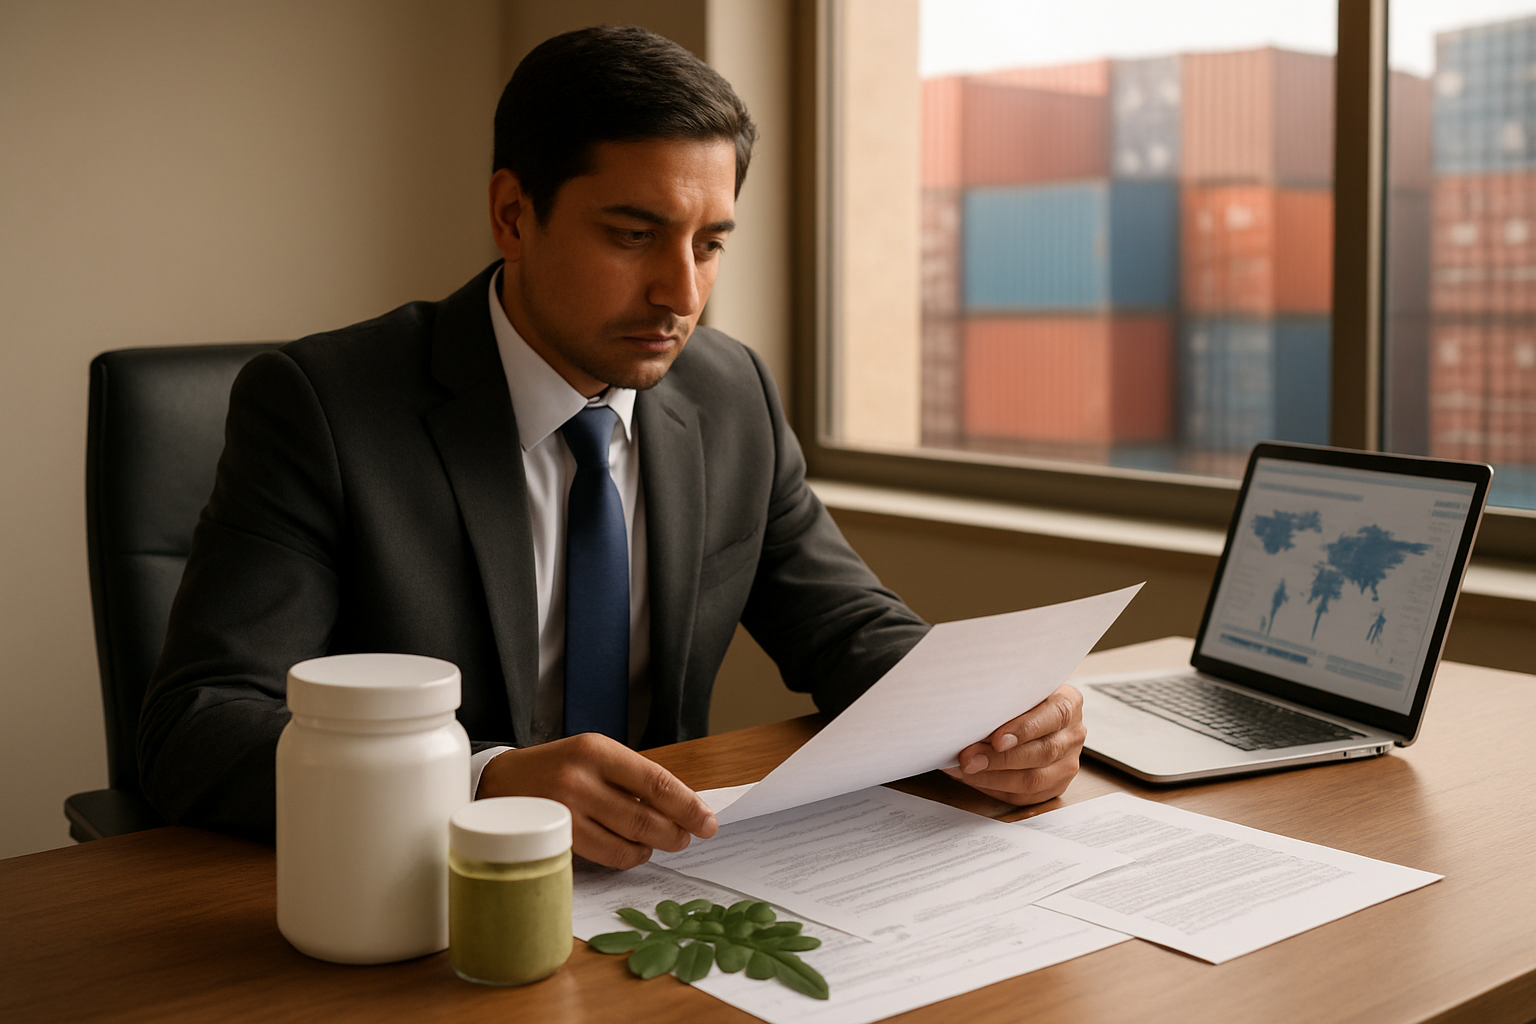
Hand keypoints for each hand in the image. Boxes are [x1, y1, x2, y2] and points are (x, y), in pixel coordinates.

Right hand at [475, 733, 717, 868]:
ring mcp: (565, 811)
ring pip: (627, 840)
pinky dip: (628, 856)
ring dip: (653, 846)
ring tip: (661, 843)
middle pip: (644, 815)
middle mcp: (580, 779)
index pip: (655, 780)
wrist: (499, 783)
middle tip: (688, 837)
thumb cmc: (556, 769)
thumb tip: (681, 806)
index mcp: (596, 750)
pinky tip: (633, 851)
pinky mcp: (556, 838)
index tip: (708, 820)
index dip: (687, 804)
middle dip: (675, 831)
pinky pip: (605, 855)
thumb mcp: (593, 757)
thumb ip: (632, 778)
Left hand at [945, 685, 1085, 805]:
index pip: (1054, 716)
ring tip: (966, 769)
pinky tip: (973, 777)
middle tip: (969, 758)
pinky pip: (1025, 796)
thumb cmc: (1018, 697)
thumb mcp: (1017, 688)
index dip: (1024, 729)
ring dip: (994, 777)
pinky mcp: (1055, 785)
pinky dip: (995, 788)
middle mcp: (1073, 734)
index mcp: (1069, 703)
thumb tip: (972, 714)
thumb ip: (1005, 697)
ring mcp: (1067, 763)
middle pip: (1042, 752)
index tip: (996, 739)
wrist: (1029, 712)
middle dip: (1000, 758)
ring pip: (1034, 780)